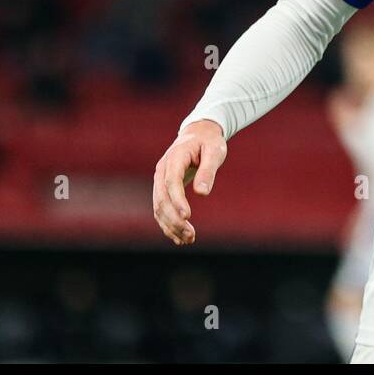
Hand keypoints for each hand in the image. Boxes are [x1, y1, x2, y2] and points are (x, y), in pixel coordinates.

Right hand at [153, 119, 227, 245]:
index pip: (172, 182)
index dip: (178, 200)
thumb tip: (202, 193)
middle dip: (174, 219)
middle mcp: (162, 170)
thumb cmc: (209, 142)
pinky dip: (168, 224)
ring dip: (171, 225)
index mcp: (174, 158)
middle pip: (162, 198)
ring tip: (188, 240)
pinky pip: (161, 209)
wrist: (198, 134)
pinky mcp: (162, 188)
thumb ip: (208, 170)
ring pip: (159, 207)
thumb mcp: (214, 151)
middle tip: (191, 235)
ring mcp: (160, 180)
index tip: (187, 217)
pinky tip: (179, 238)